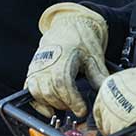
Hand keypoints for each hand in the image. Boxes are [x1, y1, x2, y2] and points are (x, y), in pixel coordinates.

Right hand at [25, 2, 109, 116]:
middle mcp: (46, 62)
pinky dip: (37, 103)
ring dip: (52, 104)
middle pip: (50, 91)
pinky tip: (48, 110)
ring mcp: (37, 66)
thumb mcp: (93, 55)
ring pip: (38, 92)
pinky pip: (29, 90)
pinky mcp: (32, 70)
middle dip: (65, 104)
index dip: (72, 99)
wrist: (66, 26)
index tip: (82, 110)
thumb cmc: (79, 39)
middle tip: (77, 107)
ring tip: (66, 105)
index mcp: (63, 57)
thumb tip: (107, 92)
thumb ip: (98, 75)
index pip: (62, 82)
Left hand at [93, 45, 135, 135]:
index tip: (113, 123)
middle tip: (125, 132)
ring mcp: (111, 110)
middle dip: (113, 129)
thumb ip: (125, 94)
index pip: (99, 109)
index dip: (107, 119)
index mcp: (108, 86)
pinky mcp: (120, 122)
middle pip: (102, 122)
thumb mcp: (133, 81)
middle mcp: (107, 97)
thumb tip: (128, 102)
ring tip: (134, 135)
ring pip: (109, 131)